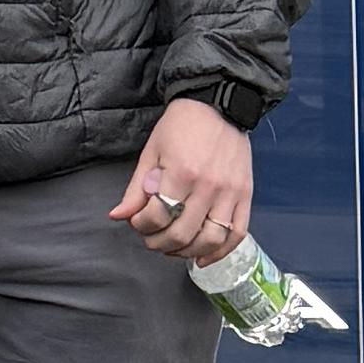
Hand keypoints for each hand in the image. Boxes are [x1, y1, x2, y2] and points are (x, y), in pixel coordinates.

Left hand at [113, 96, 251, 266]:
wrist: (218, 105)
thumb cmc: (181, 126)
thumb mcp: (152, 152)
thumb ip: (136, 188)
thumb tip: (118, 215)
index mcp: (181, 172)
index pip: (158, 215)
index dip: (142, 225)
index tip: (137, 222)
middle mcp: (209, 186)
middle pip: (182, 233)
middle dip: (159, 243)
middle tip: (151, 239)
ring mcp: (230, 193)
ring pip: (210, 240)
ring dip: (187, 251)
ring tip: (173, 248)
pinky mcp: (245, 195)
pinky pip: (237, 234)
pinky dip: (220, 252)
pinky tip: (202, 257)